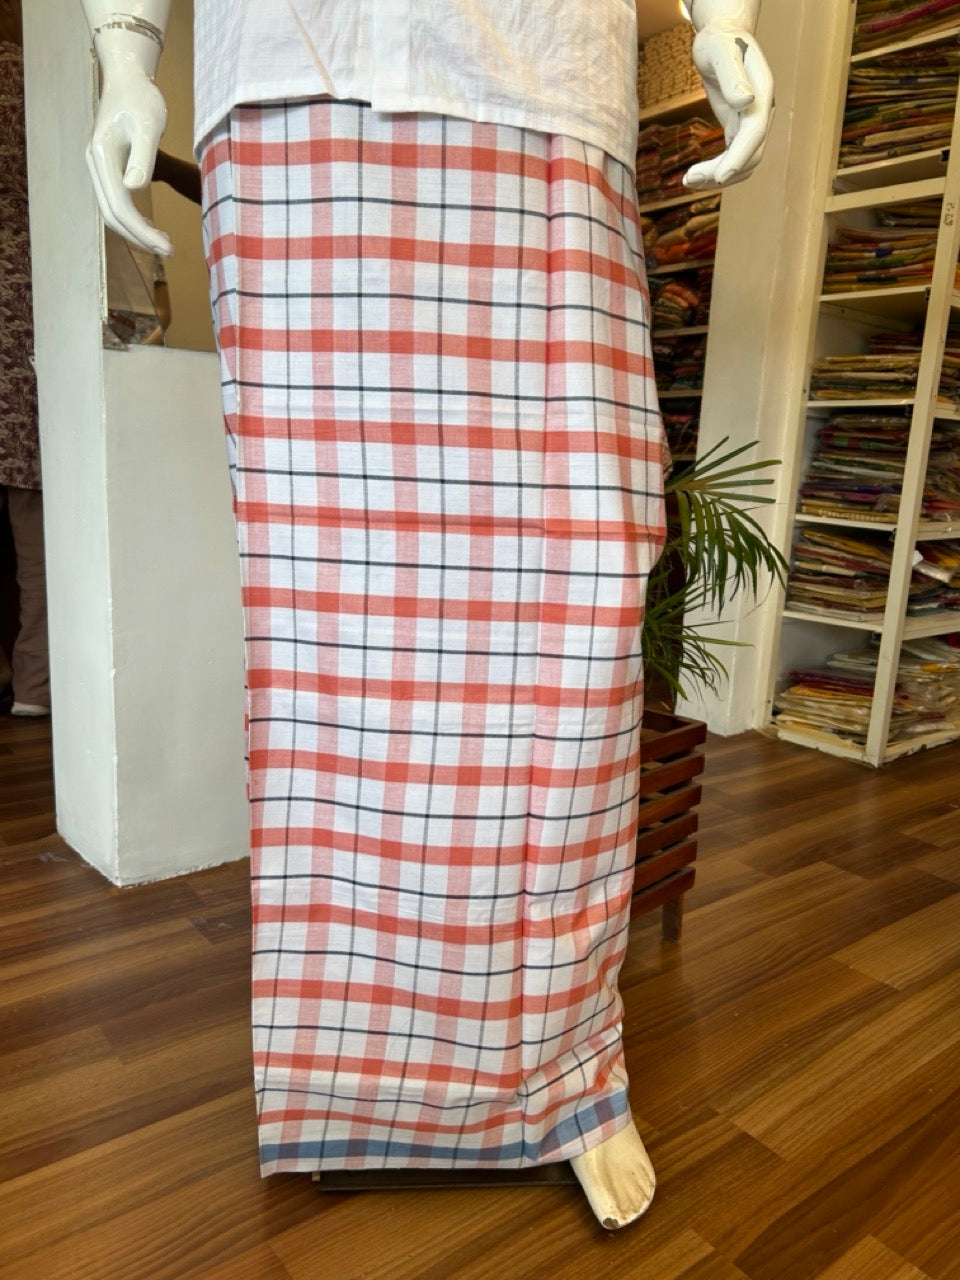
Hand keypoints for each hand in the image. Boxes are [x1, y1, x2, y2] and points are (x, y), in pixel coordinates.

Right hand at [86, 67, 171, 255]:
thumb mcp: (149, 125)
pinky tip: (152, 227)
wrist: (128, 78)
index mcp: (103, 158)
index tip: (166, 247)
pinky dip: (133, 219)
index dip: (142, 232)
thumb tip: (134, 189)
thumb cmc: (142, 99)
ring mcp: (100, 168)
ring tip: (163, 244)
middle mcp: (96, 166)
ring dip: (136, 232)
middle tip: (169, 251)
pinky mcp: (108, 168)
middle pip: (112, 215)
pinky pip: (117, 202)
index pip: (120, 207)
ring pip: (113, 211)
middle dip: (140, 238)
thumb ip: (143, 157)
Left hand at [683, 25, 773, 189]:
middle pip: (751, 155)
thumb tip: (746, 101)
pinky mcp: (739, 127)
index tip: (719, 176)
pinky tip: (697, 175)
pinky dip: (718, 170)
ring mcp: (752, 122)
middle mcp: (761, 111)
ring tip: (688, 181)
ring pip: (744, 162)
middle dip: (722, 172)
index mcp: (761, 92)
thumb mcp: (721, 51)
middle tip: (688, 180)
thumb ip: (733, 75)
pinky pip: (734, 157)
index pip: (755, 132)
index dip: (739, 157)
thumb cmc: (719, 40)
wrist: (722, 37)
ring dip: (719, 177)